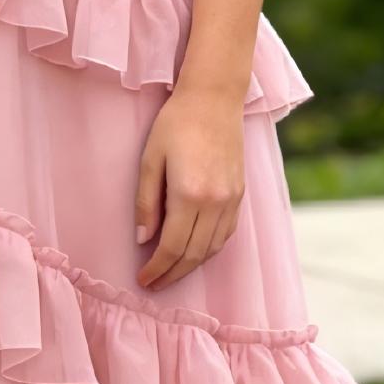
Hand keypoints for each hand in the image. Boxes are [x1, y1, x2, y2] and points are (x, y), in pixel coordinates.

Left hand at [134, 84, 245, 290]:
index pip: (173, 247)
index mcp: (189, 194)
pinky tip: (196, 252)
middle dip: (173, 274)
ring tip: (172, 273)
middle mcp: (215, 202)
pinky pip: (226, 233)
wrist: (214, 99)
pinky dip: (210, 249)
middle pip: (194, 254)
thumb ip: (146, 203)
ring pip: (213, 248)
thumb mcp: (150, 159)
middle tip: (155, 284)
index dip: (157, 268)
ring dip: (192, 266)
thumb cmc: (175, 124)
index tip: (143, 280)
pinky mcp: (240, 194)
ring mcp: (232, 199)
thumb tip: (144, 239)